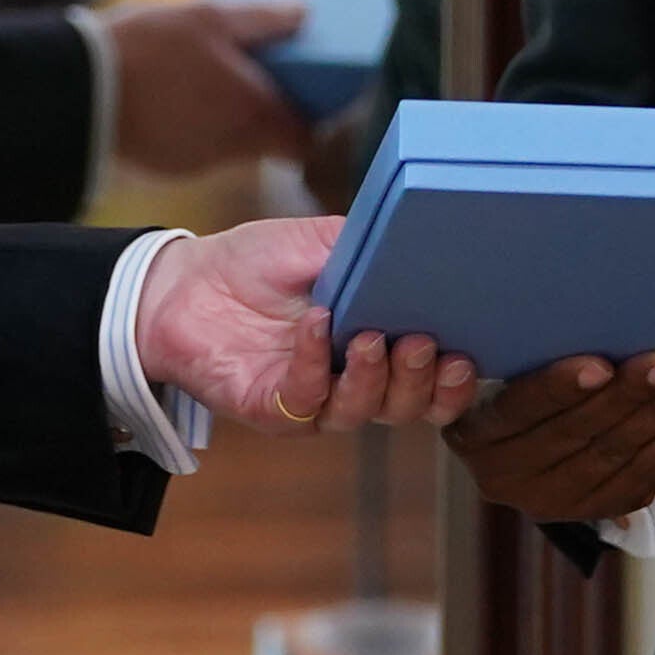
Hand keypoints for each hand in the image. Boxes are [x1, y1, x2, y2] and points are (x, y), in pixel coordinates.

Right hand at [101, 0, 315, 175]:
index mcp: (255, 113)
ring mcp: (198, 161)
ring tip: (206, 76)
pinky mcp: (166, 165)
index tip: (307, 95)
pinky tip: (175, 94)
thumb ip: (264, 17)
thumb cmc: (148, 49)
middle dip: (266, 110)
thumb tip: (305, 12)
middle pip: (269, 140)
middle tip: (251, 72)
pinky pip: (196, 146)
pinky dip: (196, 125)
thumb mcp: (209, 15)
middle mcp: (233, 148)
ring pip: (231, 144)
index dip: (312, 120)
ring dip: (228, 117)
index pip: (307, 140)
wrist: (77, 91)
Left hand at [130, 216, 468, 433]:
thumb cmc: (261, 263)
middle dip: (421, 381)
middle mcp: (354, 383)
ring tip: (367, 337)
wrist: (187, 279)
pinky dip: (314, 362)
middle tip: (420, 342)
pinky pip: (304, 398)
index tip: (467, 355)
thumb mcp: (324, 242)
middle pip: (408, 407)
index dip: (456, 381)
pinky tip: (315, 325)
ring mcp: (314, 401)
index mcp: (382, 348)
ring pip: (361, 412)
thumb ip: (371, 251)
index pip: (435, 383)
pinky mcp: (272, 409)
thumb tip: (416, 248)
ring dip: (373, 377)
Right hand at [449, 353, 654, 521]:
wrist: (530, 433)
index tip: (599, 364)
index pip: (519, 411)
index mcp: (475, 436)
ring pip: (617, 455)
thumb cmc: (517, 375)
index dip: (559, 389)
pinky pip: (646, 472)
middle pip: (577, 434)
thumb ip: (518, 351)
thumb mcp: (498, 366)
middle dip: (629, 395)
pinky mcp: (597, 508)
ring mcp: (554, 501)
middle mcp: (508, 478)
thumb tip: (574, 312)